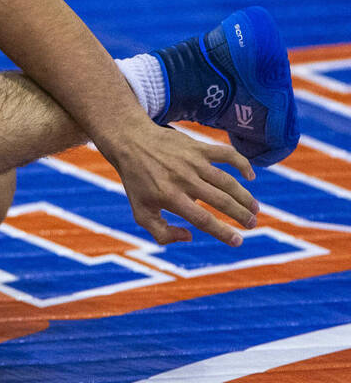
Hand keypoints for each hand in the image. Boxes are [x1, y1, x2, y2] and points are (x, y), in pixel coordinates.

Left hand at [99, 118, 257, 246]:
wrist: (129, 140)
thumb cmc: (136, 180)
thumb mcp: (140, 211)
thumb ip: (161, 233)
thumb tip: (190, 236)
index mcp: (170, 197)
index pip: (203, 220)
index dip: (224, 233)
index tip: (239, 241)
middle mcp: (184, 179)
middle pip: (221, 201)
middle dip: (242, 215)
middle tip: (253, 224)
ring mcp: (192, 161)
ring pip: (227, 181)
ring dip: (245, 196)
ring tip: (254, 209)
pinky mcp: (197, 147)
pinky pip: (226, 154)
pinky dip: (242, 163)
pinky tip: (250, 176)